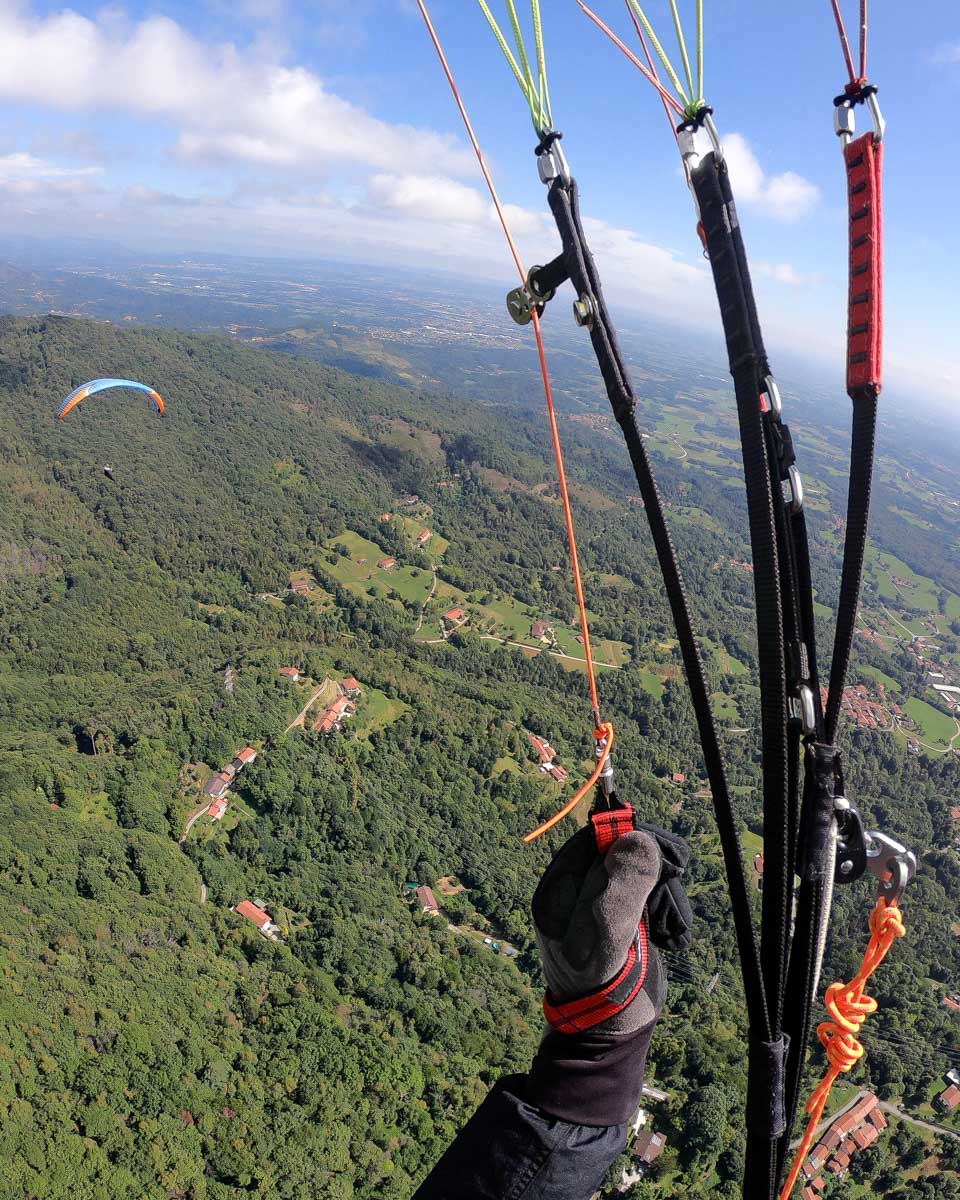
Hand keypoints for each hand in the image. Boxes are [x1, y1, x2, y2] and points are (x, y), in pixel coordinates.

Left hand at [532, 824, 664, 1034]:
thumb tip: (636, 836)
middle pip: (615, 854)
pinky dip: (660, 906)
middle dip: (647, 867)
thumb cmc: (602, 984)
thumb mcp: (609, 933)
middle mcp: (573, 894)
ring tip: (668, 920)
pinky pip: (641, 896)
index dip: (625, 840)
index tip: (658, 853)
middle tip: (671, 884)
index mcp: (558, 890)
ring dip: (659, 889)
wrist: (609, 1031)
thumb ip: (620, 887)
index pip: (592, 841)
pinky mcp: (618, 920)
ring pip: (633, 873)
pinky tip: (669, 928)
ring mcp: (596, 907)